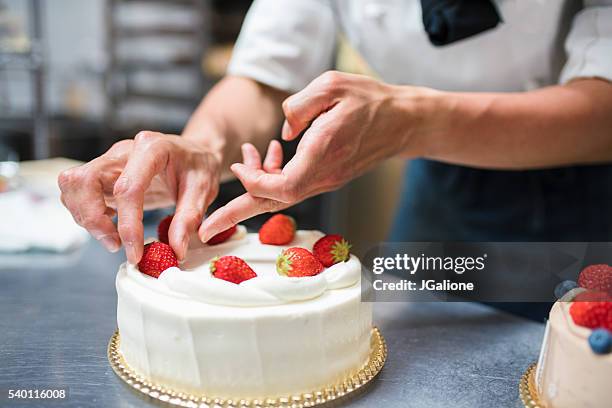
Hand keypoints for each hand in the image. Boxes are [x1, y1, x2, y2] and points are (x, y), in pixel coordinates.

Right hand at [58, 131, 219, 262]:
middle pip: (84, 180)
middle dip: (93, 218)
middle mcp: (123, 151)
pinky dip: (86, 213)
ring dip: (86, 217)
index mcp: (152, 148)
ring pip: (73, 185)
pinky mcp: (103, 173)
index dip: (127, 224)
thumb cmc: (198, 167)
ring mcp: (109, 160)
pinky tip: (110, 225)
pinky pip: (78, 191)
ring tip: (114, 238)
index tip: (135, 253)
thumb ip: (189, 218)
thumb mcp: (205, 190)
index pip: (127, 187)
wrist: (194, 153)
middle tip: (116, 244)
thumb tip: (175, 250)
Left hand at [200, 71, 425, 239]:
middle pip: (275, 202)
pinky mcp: (328, 177)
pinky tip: (267, 156)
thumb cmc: (370, 100)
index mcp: (324, 153)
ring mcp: (327, 180)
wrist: (403, 122)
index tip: (239, 168)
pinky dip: (273, 178)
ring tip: (237, 174)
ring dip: (254, 189)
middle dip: (237, 214)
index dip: (255, 182)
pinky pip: (294, 186)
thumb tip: (282, 133)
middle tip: (205, 229)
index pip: (283, 186)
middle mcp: (324, 175)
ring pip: (283, 196)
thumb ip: (300, 106)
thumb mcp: (333, 85)